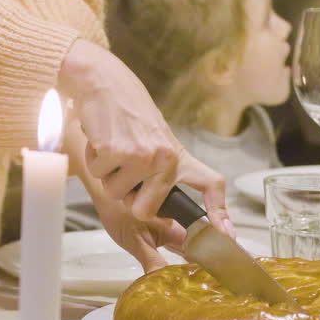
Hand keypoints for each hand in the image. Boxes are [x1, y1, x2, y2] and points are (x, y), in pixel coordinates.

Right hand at [65, 126, 232, 272]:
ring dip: (108, 175)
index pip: (210, 185)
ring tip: (114, 149)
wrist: (108, 86)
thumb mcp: (160, 143)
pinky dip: (93, 161)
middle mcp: (165, 159)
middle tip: (126, 170)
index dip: (218, 211)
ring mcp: (140, 156)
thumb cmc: (131, 116)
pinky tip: (102, 141)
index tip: (226, 233)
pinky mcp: (115, 152)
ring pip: (115, 193)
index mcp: (179, 158)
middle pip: (144, 211)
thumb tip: (156, 205)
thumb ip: (164, 172)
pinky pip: (98, 175)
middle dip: (128, 198)